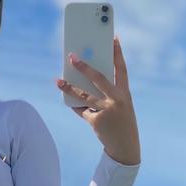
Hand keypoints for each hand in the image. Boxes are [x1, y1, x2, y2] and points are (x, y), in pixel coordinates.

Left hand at [56, 37, 140, 164]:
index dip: (118, 53)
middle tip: (72, 56)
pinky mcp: (96, 121)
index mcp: (125, 93)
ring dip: (69, 87)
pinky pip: (81, 110)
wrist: (126, 147)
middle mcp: (117, 100)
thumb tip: (84, 78)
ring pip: (84, 95)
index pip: (122, 69)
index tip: (113, 38)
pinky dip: (76, 107)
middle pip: (98, 78)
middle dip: (84, 67)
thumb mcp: (120, 105)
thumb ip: (108, 92)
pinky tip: (70, 103)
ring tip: (59, 81)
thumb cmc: (121, 121)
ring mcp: (107, 110)